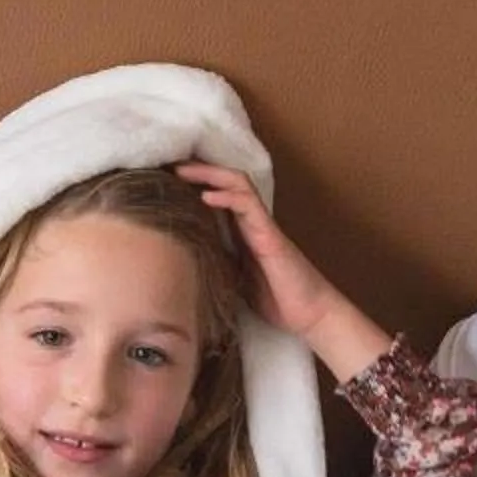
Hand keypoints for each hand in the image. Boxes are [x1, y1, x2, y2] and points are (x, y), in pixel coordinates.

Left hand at [175, 160, 393, 383]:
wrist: (309, 314)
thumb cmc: (275, 299)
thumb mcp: (234, 280)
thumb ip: (217, 265)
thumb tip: (184, 265)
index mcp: (241, 232)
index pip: (217, 196)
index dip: (194, 184)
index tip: (166, 179)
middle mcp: (251, 222)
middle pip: (225, 182)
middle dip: (198, 170)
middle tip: (169, 163)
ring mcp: (262, 226)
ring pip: (237, 185)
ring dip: (210, 174)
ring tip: (183, 170)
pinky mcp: (270, 235)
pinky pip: (249, 207)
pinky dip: (227, 198)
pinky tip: (207, 196)